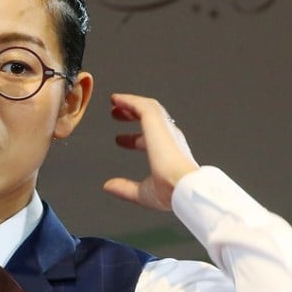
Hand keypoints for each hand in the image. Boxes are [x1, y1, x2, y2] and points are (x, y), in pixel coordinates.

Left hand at [102, 93, 198, 210]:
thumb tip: (108, 186)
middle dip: (132, 115)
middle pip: (149, 120)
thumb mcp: (143, 192)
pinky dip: (129, 100)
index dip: (132, 140)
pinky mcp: (157, 122)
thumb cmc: (171, 192)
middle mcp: (169, 138)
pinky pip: (142, 105)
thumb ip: (125, 188)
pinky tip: (116, 99)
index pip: (148, 141)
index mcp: (168, 154)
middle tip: (116, 114)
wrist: (183, 187)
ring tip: (115, 101)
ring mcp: (164, 129)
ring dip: (130, 104)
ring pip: (148, 108)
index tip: (118, 140)